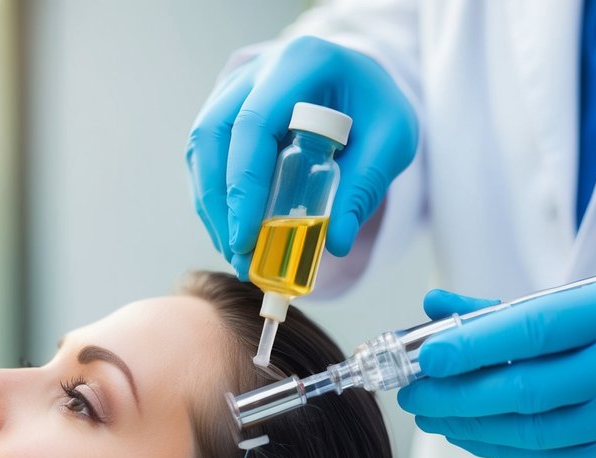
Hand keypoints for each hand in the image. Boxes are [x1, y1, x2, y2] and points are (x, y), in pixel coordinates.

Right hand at [186, 36, 417, 276]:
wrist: (361, 82)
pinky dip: (215, 198)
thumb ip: (365, 187)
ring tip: (236, 252)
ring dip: (212, 206)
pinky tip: (234, 230)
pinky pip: (206, 157)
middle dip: (219, 203)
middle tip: (238, 254)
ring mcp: (234, 88)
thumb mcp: (393, 140)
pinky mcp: (224, 110)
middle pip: (213, 136)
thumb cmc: (376, 107)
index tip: (246, 238)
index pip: (253, 125)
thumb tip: (333, 243)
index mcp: (300, 64)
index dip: (243, 186)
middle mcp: (256, 70)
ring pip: (202, 148)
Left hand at [397, 282, 595, 457]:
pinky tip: (467, 435)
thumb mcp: (591, 305)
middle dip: (455, 394)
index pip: (533, 329)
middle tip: (411, 392)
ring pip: (530, 431)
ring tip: (431, 414)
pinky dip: (498, 447)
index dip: (472, 346)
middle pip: (524, 389)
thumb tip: (434, 308)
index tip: (424, 356)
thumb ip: (509, 311)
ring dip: (468, 424)